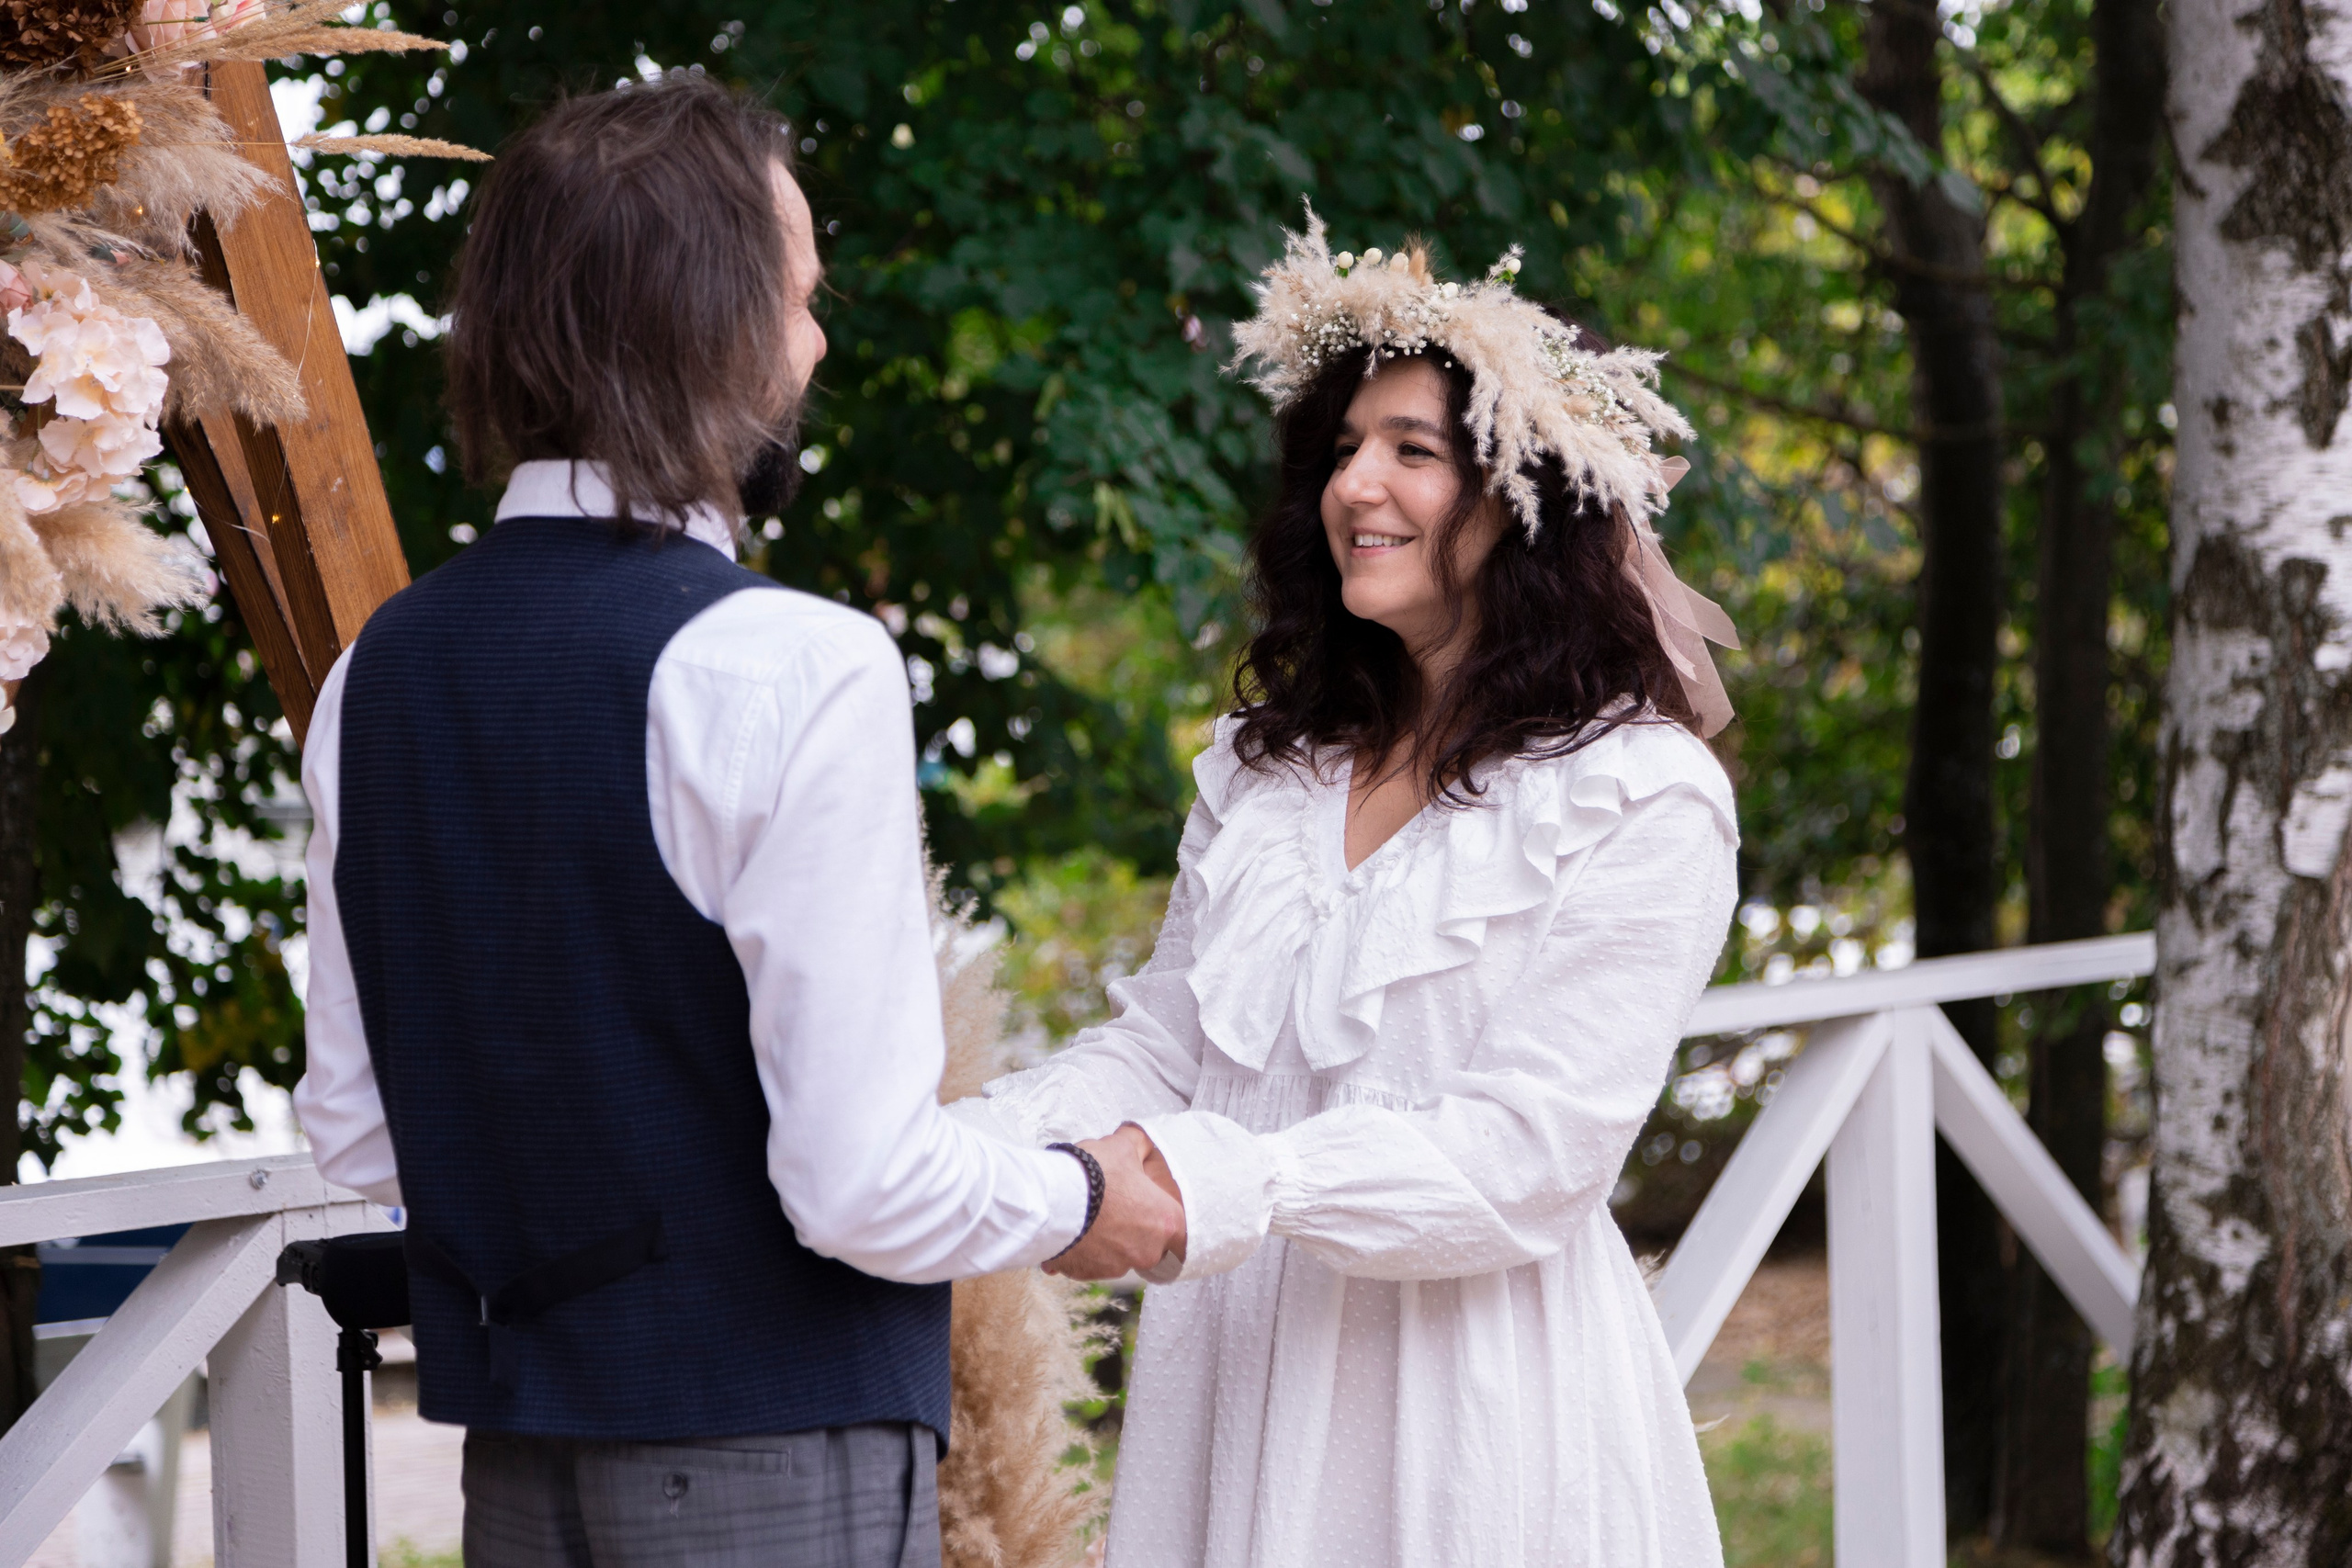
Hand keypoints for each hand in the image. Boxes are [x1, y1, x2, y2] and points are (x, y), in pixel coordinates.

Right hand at [1043, 1123, 1187, 1280]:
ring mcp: (1116, 1266)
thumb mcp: (1124, 1145)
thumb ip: (1140, 1145)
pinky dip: (1081, 1248)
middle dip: (1131, 1227)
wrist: (1053, 1198)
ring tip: (1086, 1215)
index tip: (1145, 1204)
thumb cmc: (1096, 1173)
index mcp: (1166, 1223)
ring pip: (1117, 1253)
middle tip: (1113, 1205)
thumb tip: (1142, 1144)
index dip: (1160, 1214)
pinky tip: (1070, 1228)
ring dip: (1105, 1239)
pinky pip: (1088, 1261)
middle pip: (1147, 1242)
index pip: (1178, 1228)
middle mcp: (1147, 1251)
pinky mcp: (1086, 1273)